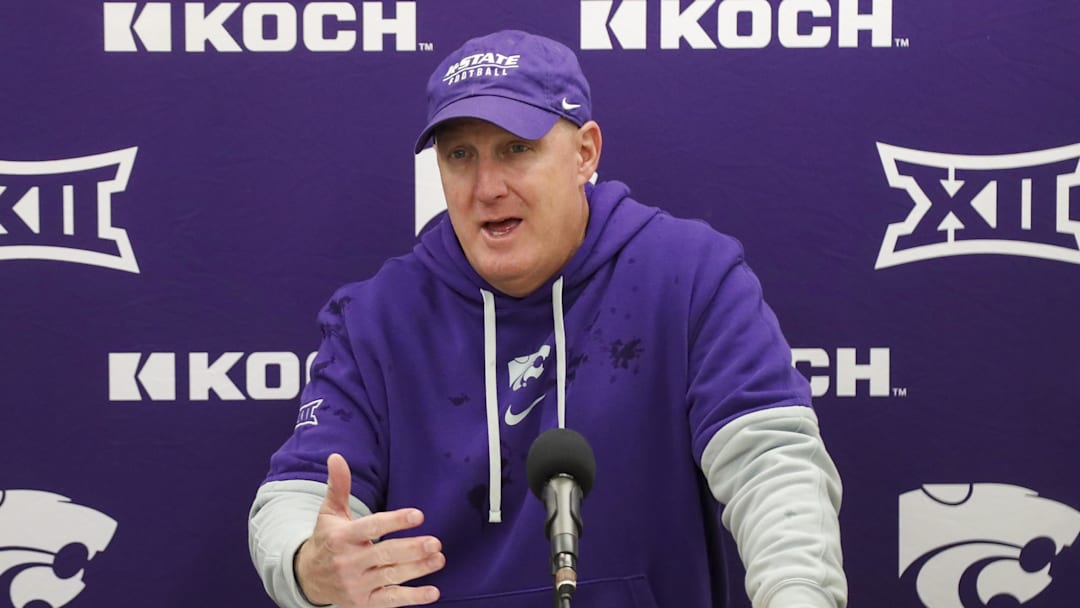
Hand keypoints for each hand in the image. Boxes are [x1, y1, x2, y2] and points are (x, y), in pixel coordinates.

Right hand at [295, 453, 444, 606]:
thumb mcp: (329, 513)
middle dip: (411, 549)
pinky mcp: (364, 602)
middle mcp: (348, 562)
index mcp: (341, 538)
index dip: (395, 521)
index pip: (371, 528)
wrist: (309, 577)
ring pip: (391, 576)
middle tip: (435, 542)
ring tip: (439, 558)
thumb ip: (338, 486)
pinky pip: (390, 601)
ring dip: (417, 569)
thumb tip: (336, 457)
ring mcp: (356, 584)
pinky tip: (433, 592)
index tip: (419, 515)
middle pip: (384, 554)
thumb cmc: (327, 539)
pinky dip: (412, 598)